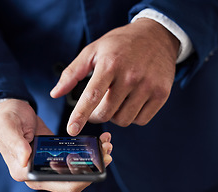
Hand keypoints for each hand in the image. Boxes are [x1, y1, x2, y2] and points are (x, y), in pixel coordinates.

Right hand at [0, 99, 112, 191]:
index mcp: (25, 172)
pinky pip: (73, 159)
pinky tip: (97, 142)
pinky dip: (87, 153)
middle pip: (72, 181)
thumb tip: (25, 160)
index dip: (80, 178)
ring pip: (76, 171)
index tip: (95, 166)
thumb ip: (15, 144)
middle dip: (92, 171)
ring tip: (105, 146)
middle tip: (106, 154)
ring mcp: (47, 166)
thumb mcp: (9, 128)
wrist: (8, 111)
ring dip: (93, 161)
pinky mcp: (55, 156)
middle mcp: (38, 173)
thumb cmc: (6, 120)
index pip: (59, 185)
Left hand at [50, 18, 179, 135]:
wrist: (157, 36)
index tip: (72, 130)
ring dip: (115, 116)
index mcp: (110, 64)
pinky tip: (131, 102)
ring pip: (123, 120)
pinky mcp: (161, 94)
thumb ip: (72, 73)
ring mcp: (148, 86)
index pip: (92, 95)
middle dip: (96, 115)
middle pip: (106, 113)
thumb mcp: (93, 50)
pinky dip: (132, 116)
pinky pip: (141, 120)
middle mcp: (130, 76)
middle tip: (97, 105)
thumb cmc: (120, 45)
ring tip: (116, 99)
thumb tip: (55, 94)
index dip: (80, 115)